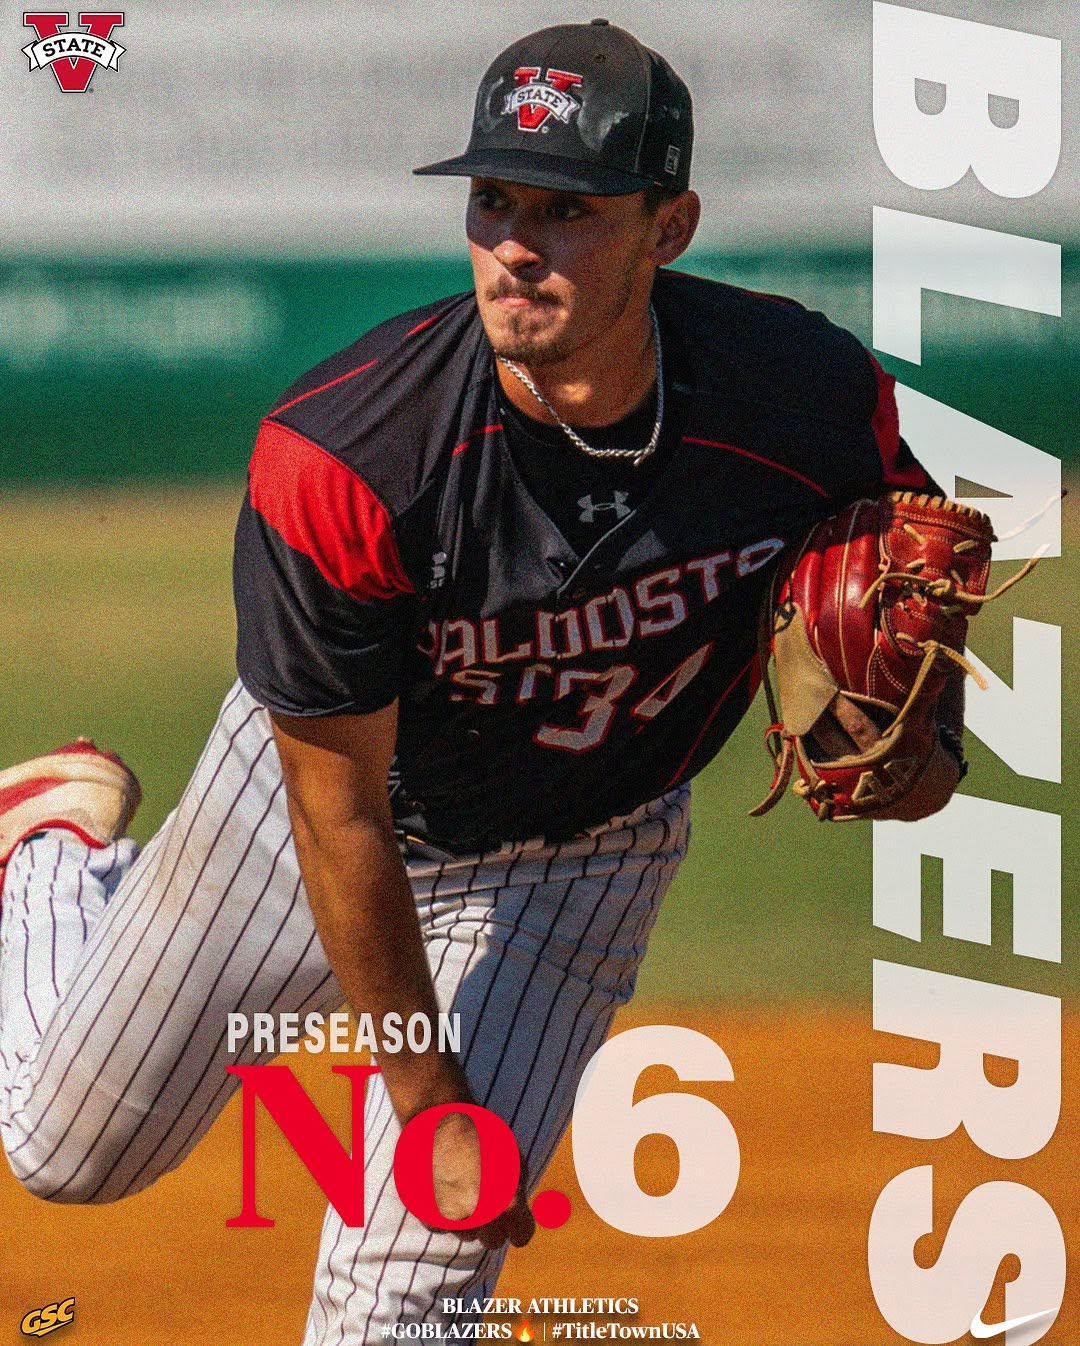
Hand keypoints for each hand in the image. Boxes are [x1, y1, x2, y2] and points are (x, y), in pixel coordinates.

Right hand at [429, 1108, 535, 1250]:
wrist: (439, 1117)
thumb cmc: (480, 1132)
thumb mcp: (512, 1156)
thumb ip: (518, 1187)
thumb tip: (520, 1211)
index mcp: (504, 1201)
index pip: (522, 1235)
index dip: (519, 1229)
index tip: (514, 1225)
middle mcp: (478, 1214)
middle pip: (492, 1241)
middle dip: (493, 1227)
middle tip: (488, 1207)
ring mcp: (449, 1216)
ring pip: (466, 1235)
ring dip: (467, 1220)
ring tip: (463, 1188)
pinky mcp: (426, 1214)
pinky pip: (440, 1226)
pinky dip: (442, 1214)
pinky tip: (443, 1189)